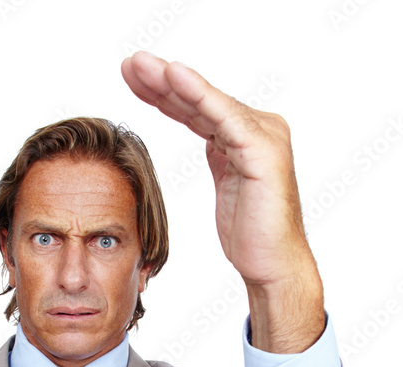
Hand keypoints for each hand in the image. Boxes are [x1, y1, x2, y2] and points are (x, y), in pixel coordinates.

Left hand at [121, 51, 324, 350]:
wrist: (273, 267)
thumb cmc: (252, 236)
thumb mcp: (227, 185)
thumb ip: (220, 155)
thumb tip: (207, 135)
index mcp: (248, 135)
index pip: (200, 108)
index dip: (166, 93)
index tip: (132, 78)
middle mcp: (260, 128)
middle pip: (202, 100)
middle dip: (163, 81)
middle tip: (129, 64)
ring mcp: (263, 136)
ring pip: (208, 102)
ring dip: (171, 81)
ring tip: (139, 65)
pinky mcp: (262, 151)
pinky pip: (223, 117)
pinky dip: (198, 95)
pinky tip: (173, 76)